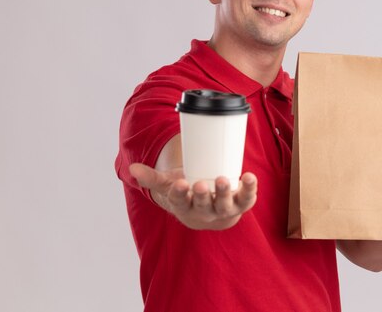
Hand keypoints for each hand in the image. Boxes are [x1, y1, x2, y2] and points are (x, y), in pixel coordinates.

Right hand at [129, 163, 257, 229]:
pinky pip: (246, 198)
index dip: (180, 194)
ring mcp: (224, 209)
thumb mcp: (169, 186)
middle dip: (202, 196)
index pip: (180, 202)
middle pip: (203, 205)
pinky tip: (250, 177)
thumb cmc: (189, 195)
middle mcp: (205, 211)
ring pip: (225, 204)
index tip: (179, 184)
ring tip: (223, 180)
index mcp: (186, 206)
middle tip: (200, 185)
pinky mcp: (240, 204)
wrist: (211, 214)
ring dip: (225, 193)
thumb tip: (132, 168)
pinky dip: (249, 189)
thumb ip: (152, 178)